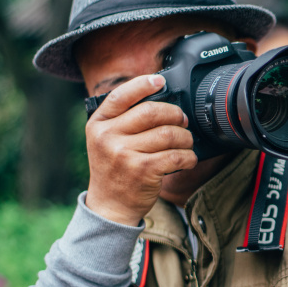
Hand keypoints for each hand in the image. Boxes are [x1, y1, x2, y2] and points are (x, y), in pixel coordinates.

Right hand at [84, 75, 196, 225]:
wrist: (110, 206)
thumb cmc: (115, 169)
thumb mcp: (106, 140)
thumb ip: (123, 119)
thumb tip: (159, 97)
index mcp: (98, 124)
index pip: (120, 96)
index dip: (143, 84)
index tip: (160, 80)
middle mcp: (108, 137)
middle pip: (151, 112)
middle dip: (175, 115)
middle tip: (182, 122)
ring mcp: (124, 154)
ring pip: (168, 134)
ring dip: (185, 138)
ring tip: (186, 143)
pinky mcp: (142, 170)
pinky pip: (176, 155)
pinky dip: (189, 157)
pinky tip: (188, 159)